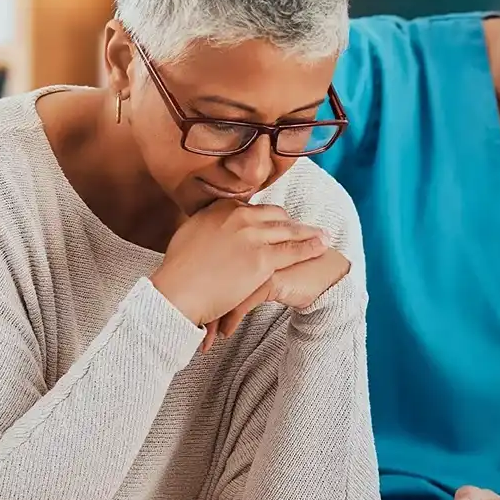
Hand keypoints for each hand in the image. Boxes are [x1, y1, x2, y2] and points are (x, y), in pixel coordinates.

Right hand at [151, 200, 330, 343]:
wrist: (176, 292)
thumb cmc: (178, 272)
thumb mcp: (189, 235)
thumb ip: (207, 226)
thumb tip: (212, 228)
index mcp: (220, 208)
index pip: (253, 208)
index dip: (267, 217)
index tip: (276, 223)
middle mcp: (238, 215)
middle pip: (275, 215)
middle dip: (290, 223)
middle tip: (303, 229)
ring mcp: (252, 235)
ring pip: (289, 230)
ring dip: (308, 232)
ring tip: (323, 235)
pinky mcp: (263, 258)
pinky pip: (294, 250)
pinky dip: (311, 246)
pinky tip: (323, 245)